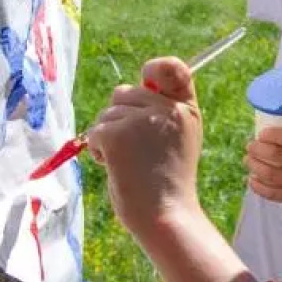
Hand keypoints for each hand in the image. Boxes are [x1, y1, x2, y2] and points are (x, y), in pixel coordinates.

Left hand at [85, 58, 203, 242]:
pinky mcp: (117, 134)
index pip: (172, 67)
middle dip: (120, 118)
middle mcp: (167, 108)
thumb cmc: (169, 183)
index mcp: (186, 108)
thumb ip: (164, 112)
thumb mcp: (181, 139)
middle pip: (125, 92)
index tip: (147, 78)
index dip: (155, 68)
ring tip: (128, 162)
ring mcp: (142, 120)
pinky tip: (115, 167)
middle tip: (135, 150)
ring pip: (107, 114)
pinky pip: (95, 132)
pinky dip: (98, 151)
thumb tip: (128, 91)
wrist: (165, 215)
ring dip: (108, 137)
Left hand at [244, 127, 281, 213]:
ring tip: (247, 160)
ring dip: (254, 166)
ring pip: (270, 174)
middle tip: (249, 145)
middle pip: (275, 156)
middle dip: (257, 149)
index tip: (261, 133)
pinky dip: (258, 186)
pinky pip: (272, 193)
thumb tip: (279, 130)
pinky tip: (251, 179)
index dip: (272, 135)